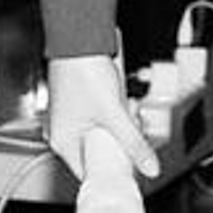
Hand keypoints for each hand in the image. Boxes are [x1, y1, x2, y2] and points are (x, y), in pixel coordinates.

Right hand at [42, 52, 157, 182]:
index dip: (110, 173)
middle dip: (120, 144)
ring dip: (121, 127)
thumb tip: (149, 167)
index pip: (88, 173)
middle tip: (131, 130)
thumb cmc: (82, 72)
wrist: (80, 39)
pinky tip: (124, 102)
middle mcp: (65, 131)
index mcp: (63, 141)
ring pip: (105, 135)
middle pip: (100, 153)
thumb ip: (134, 143)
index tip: (129, 172)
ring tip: (127, 109)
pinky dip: (117, 114)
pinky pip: (105, 120)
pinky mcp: (85, 104)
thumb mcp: (114, 114)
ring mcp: (74, 117)